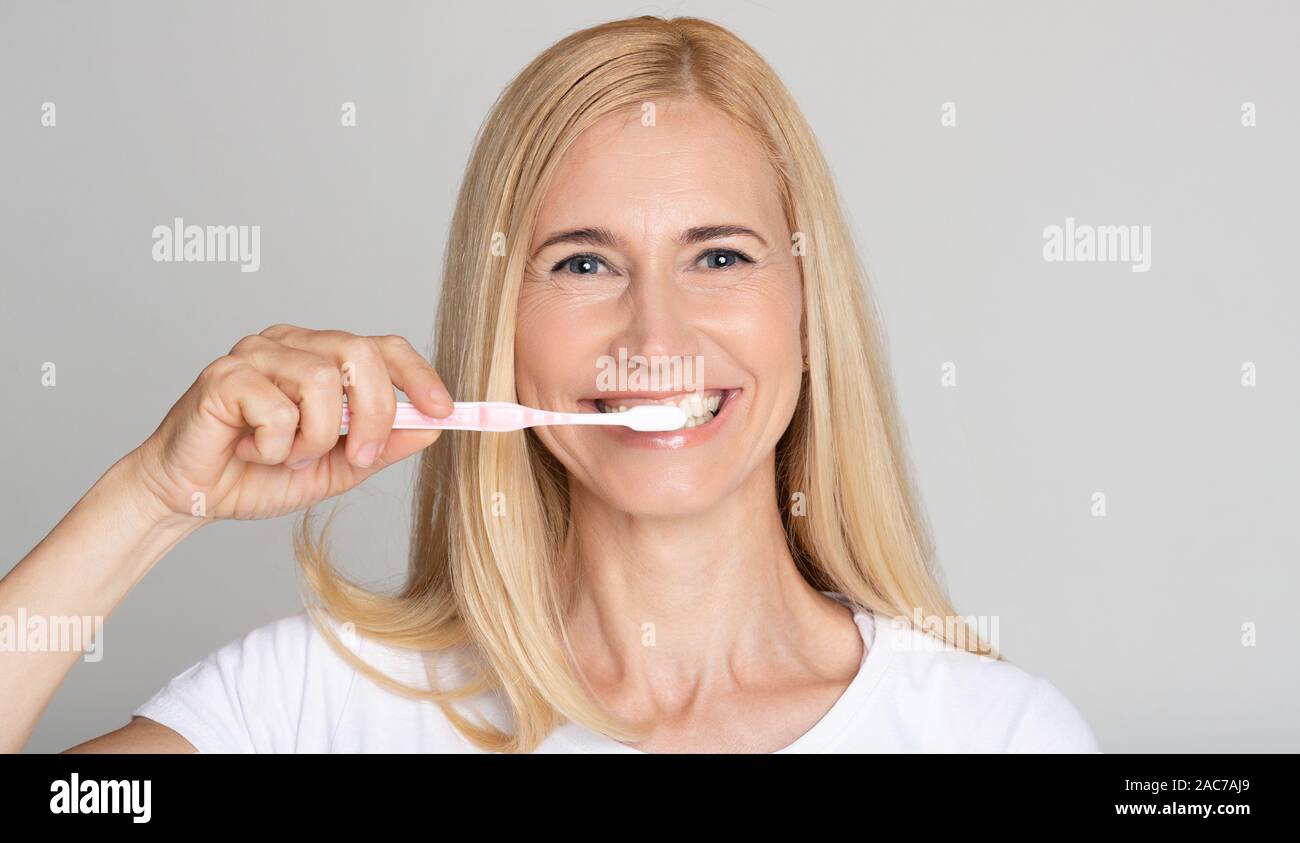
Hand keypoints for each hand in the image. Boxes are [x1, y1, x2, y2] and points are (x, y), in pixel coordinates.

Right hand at [130, 324, 452, 520]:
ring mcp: (255, 353)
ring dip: (317, 438)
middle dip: (375, 413)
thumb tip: (432, 427)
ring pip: (323, 382)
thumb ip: (383, 446)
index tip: (444, 412)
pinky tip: (252, 451)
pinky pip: (278, 409)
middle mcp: (291, 343)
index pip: (384, 346)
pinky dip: (277, 447)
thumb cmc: (261, 474)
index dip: (420, 376)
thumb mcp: (339, 467)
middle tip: (358, 456)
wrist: (194, 497)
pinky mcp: (224, 375)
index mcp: (321, 355)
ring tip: (290, 458)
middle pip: (361, 354)